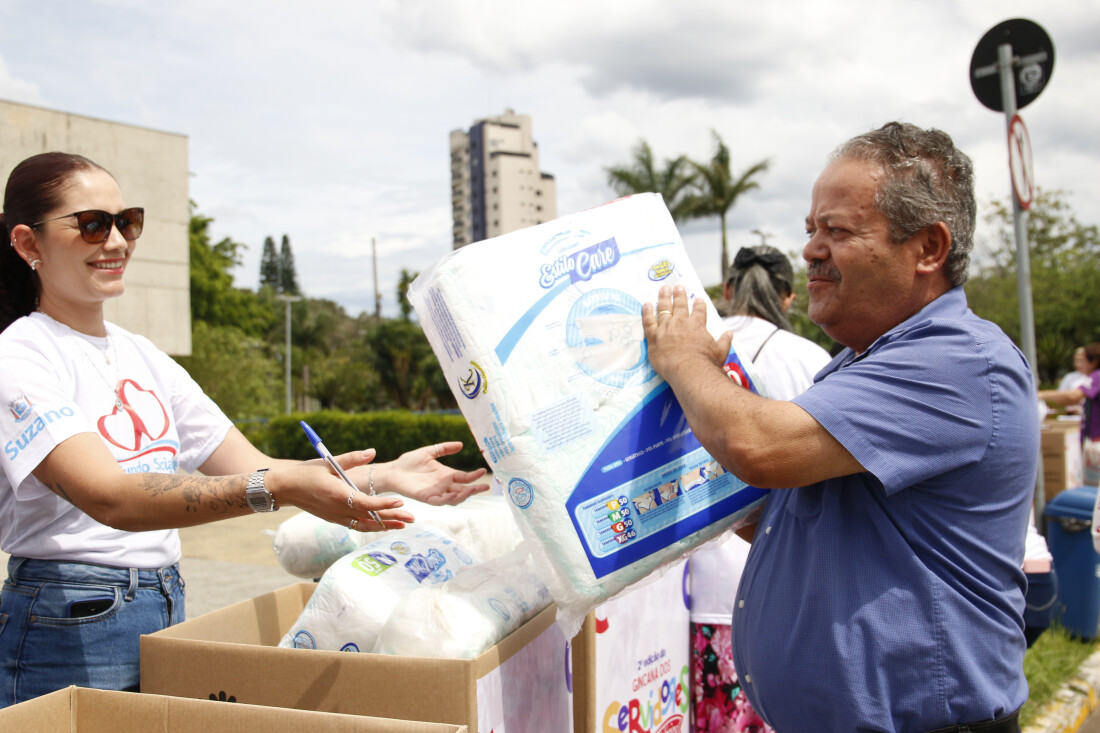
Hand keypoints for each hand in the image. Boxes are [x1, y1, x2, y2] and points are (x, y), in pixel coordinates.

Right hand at [270, 451, 414, 532]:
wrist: (285, 488)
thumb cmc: (306, 472)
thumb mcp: (328, 462)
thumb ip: (352, 458)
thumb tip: (372, 452)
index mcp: (338, 495)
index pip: (366, 503)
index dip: (384, 505)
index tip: (400, 502)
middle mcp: (338, 510)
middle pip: (370, 517)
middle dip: (392, 518)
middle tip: (411, 518)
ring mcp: (336, 517)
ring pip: (365, 525)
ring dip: (384, 525)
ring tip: (403, 524)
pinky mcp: (334, 519)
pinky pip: (356, 525)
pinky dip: (371, 525)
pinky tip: (383, 524)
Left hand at [376, 441, 489, 505]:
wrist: (393, 470)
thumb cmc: (409, 462)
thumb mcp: (429, 452)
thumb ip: (444, 448)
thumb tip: (461, 444)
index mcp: (446, 475)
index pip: (464, 477)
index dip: (474, 476)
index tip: (483, 471)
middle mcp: (443, 485)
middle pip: (463, 490)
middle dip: (475, 489)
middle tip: (486, 486)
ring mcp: (436, 492)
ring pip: (455, 498)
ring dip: (464, 495)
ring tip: (472, 490)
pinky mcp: (427, 497)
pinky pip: (440, 501)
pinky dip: (449, 499)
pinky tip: (455, 494)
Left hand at [642, 284, 732, 380]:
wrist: (689, 370)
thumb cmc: (707, 363)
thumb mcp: (721, 351)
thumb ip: (725, 341)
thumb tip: (730, 333)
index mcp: (697, 325)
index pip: (699, 310)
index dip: (699, 304)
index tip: (698, 298)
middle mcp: (681, 323)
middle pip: (680, 305)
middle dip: (679, 295)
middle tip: (678, 286)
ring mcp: (666, 328)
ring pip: (664, 309)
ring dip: (664, 297)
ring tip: (664, 289)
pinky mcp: (654, 337)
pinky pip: (648, 321)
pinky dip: (647, 312)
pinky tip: (646, 304)